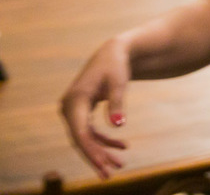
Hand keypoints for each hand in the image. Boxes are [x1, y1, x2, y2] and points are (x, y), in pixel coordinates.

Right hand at [60, 38, 130, 177]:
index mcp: (74, 101)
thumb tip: (118, 125)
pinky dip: (104, 140)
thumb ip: (117, 104)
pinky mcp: (82, 112)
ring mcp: (74, 111)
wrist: (114, 52)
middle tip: (110, 174)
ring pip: (86, 138)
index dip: (91, 152)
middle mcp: (69, 108)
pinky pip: (90, 132)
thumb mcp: (119, 82)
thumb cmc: (116, 65)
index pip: (80, 134)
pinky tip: (122, 145)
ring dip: (102, 151)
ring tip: (120, 164)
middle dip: (96, 157)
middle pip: (81, 139)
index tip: (103, 166)